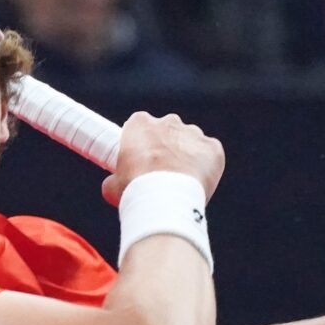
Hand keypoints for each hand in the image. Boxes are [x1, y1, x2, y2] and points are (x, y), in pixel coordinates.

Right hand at [101, 112, 224, 205]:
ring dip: (186, 157)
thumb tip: (112, 185)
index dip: (141, 144)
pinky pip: (210, 154)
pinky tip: (196, 183)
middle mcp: (168, 122)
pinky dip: (205, 166)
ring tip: (179, 183)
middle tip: (160, 174)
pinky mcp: (213, 148)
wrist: (165, 201)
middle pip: (167, 131)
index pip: (140, 127)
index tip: (140, 161)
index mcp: (140, 124)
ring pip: (190, 142)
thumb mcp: (112, 187)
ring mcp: (193, 134)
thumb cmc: (136, 191)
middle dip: (165, 148)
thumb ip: (114, 180)